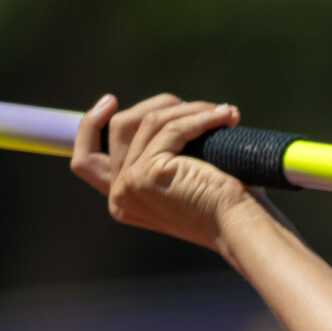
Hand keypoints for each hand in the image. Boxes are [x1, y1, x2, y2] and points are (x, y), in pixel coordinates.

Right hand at [70, 94, 254, 251]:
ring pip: (148, 121)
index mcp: (123, 201)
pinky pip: (173, 128)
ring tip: (221, 112)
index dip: (91, 126)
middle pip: (118, 128)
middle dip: (153, 107)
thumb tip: (161, 111)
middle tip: (184, 102)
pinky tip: (226, 116)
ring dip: (188, 110)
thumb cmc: (227, 207)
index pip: (87, 160)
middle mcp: (119, 196)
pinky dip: (201, 118)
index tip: (111, 100)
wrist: (243, 230)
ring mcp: (130, 184)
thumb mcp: (181, 179)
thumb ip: (160, 156)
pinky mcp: (148, 173)